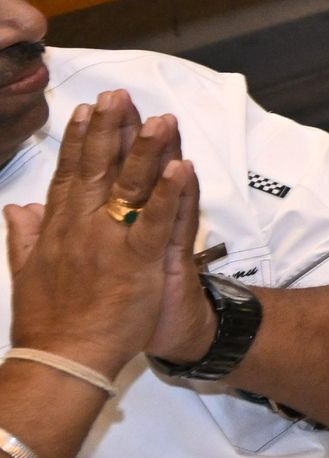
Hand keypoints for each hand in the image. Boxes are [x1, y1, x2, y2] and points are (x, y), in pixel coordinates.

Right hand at [5, 93, 196, 380]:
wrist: (63, 362)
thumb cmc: (49, 321)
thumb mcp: (28, 272)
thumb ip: (25, 236)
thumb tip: (18, 207)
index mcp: (58, 229)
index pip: (68, 175)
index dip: (76, 140)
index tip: (84, 109)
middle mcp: (80, 228)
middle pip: (96, 169)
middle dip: (109, 129)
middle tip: (119, 95)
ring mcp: (109, 242)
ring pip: (129, 186)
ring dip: (143, 149)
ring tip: (157, 117)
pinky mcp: (138, 261)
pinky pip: (158, 221)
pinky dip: (171, 193)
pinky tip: (180, 166)